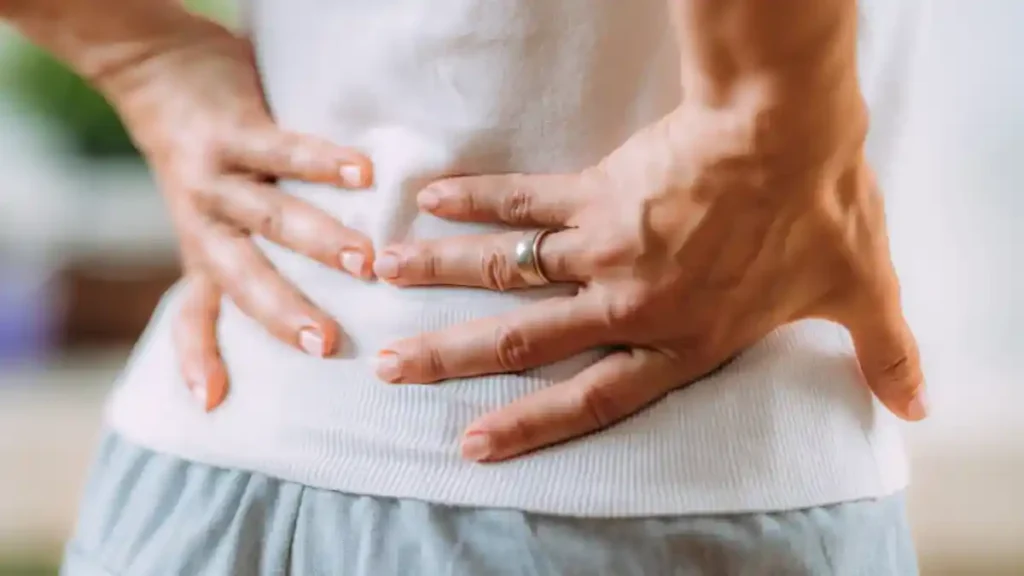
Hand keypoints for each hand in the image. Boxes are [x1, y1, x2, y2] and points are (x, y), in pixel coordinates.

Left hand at [106, 17, 374, 409]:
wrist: (159, 74)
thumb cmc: (208, 159)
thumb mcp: (210, 218)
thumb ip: (249, 256)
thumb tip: (317, 303)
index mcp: (203, 251)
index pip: (193, 313)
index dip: (196, 357)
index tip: (212, 402)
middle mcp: (206, 223)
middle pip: (242, 276)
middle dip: (285, 313)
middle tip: (329, 344)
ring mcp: (218, 178)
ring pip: (270, 216)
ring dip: (319, 241)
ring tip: (367, 262)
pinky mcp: (235, 130)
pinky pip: (282, 148)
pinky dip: (323, 162)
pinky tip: (363, 172)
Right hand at [373, 105, 924, 462]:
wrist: (789, 131)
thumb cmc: (822, 212)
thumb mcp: (859, 293)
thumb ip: (883, 355)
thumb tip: (918, 405)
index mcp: (682, 340)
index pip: (592, 397)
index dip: (530, 425)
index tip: (474, 443)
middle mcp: (630, 304)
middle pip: (525, 340)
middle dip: (452, 359)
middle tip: (392, 368)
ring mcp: (605, 247)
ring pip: (507, 269)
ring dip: (440, 274)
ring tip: (381, 274)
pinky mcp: (597, 192)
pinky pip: (524, 200)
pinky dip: (476, 199)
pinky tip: (431, 198)